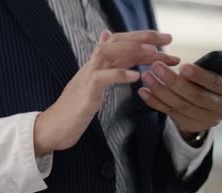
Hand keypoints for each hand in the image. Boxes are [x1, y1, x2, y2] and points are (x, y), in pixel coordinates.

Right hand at [34, 30, 180, 155]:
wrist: (53, 128)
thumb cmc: (75, 109)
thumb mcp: (93, 82)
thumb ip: (104, 63)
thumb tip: (106, 37)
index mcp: (96, 65)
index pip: (120, 43)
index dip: (142, 38)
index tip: (165, 41)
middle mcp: (91, 66)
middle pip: (116, 42)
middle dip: (143, 38)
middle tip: (168, 40)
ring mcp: (86, 78)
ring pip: (108, 53)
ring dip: (132, 50)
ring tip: (154, 53)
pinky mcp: (85, 93)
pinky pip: (101, 79)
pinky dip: (119, 75)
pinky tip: (136, 76)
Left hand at [138, 56, 221, 137]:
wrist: (206, 108)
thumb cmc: (213, 83)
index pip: (214, 84)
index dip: (199, 76)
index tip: (183, 66)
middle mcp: (218, 109)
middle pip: (193, 96)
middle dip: (172, 81)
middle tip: (156, 67)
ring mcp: (202, 120)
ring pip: (178, 105)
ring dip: (159, 91)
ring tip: (146, 76)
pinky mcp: (186, 125)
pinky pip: (167, 113)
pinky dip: (154, 102)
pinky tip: (143, 92)